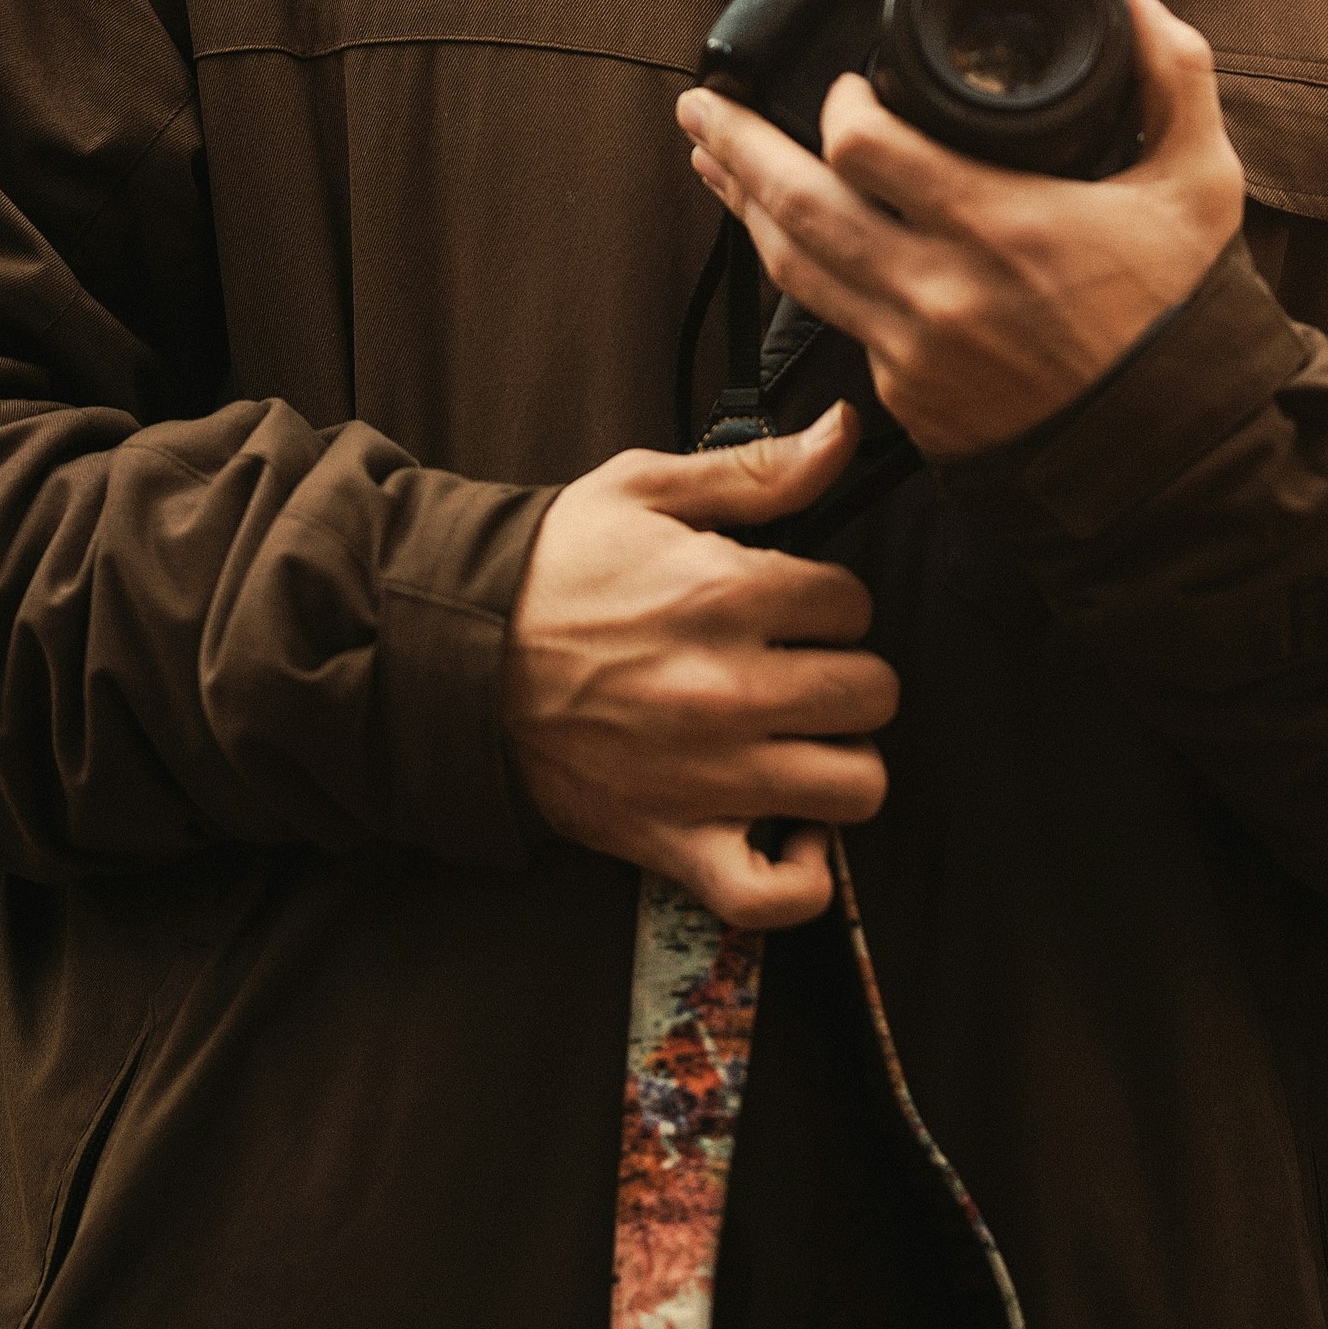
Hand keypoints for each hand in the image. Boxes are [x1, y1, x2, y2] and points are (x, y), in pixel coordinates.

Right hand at [502, 403, 895, 926]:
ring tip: (803, 739)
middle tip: (802, 667)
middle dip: (846, 673)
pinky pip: (777, 894)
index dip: (830, 600)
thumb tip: (843, 434)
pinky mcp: (673, 840)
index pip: (854, 604)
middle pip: (872, 693)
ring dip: (841, 762)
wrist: (454, 655)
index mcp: (726, 592)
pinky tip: (794, 830)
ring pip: (855, 787)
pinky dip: (803, 875)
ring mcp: (707, 775)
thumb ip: (756, 470)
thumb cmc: (553, 567)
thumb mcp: (645, 489)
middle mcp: (729, 688)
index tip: (794, 606)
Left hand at [676, 0, 1244, 458]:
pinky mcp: (906, 399)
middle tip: (702, 100)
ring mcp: (912, 351)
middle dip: (736, 145)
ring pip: (794, 268)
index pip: (864, 148)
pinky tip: (783, 239)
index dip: (837, 106)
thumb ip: (1172, 73)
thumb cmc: (1181, 318)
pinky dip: (803, 273)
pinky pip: (834, 323)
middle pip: (797, 205)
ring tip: (711, 157)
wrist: (1174, 458)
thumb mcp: (1199, 184)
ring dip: (744, 207)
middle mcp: (939, 289)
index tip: (842, 87)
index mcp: (1001, 225)